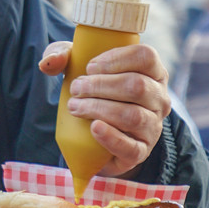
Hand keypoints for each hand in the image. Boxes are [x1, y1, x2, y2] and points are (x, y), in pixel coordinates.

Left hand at [39, 41, 169, 176]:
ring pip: (133, 115)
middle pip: (137, 85)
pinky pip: (131, 147)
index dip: (116, 58)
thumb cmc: (92, 93)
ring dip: (99, 109)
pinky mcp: (141, 151)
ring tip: (76, 107)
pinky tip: (94, 128)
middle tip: (76, 89)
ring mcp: (153, 126)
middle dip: (100, 86)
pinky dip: (111, 137)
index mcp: (152, 72)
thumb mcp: (77, 68)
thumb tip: (49, 62)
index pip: (145, 57)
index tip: (89, 67)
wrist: (94, 138)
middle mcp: (159, 98)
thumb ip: (61, 56)